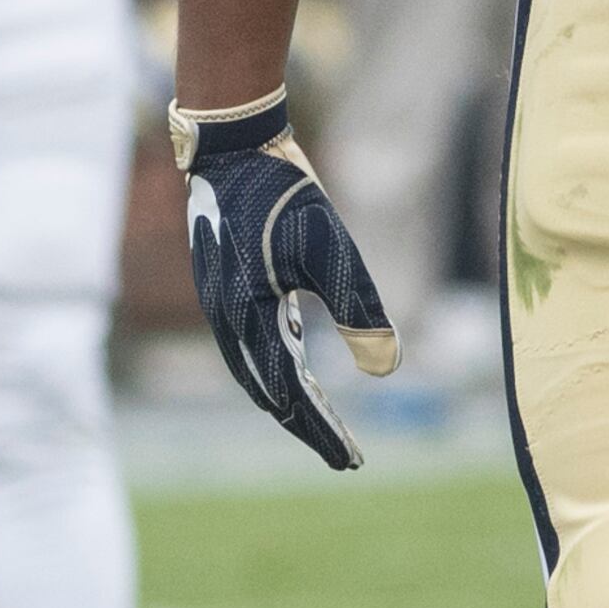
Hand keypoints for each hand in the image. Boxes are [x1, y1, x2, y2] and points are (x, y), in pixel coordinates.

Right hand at [171, 92, 396, 466]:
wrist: (232, 147)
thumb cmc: (283, 193)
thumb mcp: (332, 249)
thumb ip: (359, 309)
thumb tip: (388, 370)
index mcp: (248, 317)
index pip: (290, 393)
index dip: (321, 429)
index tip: (350, 460)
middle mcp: (226, 320)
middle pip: (268, 393)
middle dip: (307, 425)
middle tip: (342, 456)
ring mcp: (220, 305)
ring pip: (255, 372)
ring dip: (289, 400)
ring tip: (321, 422)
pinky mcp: (224, 287)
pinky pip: (250, 344)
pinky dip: (275, 366)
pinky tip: (300, 365)